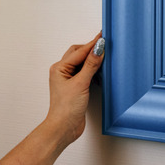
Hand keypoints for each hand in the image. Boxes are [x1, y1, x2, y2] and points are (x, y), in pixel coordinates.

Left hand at [44, 32, 104, 148]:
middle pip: (79, 54)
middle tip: (105, 45)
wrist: (64, 128)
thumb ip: (91, 65)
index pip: (80, 51)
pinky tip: (100, 74)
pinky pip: (85, 73)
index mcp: (59, 68)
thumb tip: (98, 49)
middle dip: (91, 50)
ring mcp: (69, 80)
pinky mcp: (75, 87)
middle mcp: (62, 72)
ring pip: (82, 63)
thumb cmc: (66, 109)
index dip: (93, 44)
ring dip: (92, 60)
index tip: (103, 36)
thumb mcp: (81, 84)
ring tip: (104, 58)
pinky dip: (93, 71)